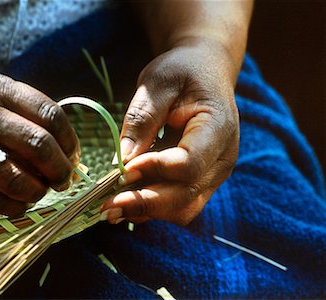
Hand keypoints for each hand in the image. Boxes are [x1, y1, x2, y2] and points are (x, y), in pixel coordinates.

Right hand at [0, 68, 78, 215]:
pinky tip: (20, 201)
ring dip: (40, 191)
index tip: (73, 153)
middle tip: (65, 178)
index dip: (70, 139)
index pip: (49, 114)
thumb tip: (61, 144)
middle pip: (39, 147)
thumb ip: (21, 107)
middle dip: (62, 169)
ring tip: (41, 190)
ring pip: (19, 181)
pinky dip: (16, 206)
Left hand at [101, 39, 238, 224]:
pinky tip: (124, 202)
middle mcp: (221, 159)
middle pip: (186, 196)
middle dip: (145, 203)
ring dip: (146, 211)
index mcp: (218, 128)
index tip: (123, 169)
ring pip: (183, 208)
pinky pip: (177, 204)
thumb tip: (122, 162)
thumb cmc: (182, 72)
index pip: (189, 162)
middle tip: (107, 205)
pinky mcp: (199, 181)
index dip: (155, 169)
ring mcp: (212, 174)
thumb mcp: (157, 83)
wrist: (205, 74)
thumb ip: (142, 120)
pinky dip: (150, 207)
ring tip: (111, 207)